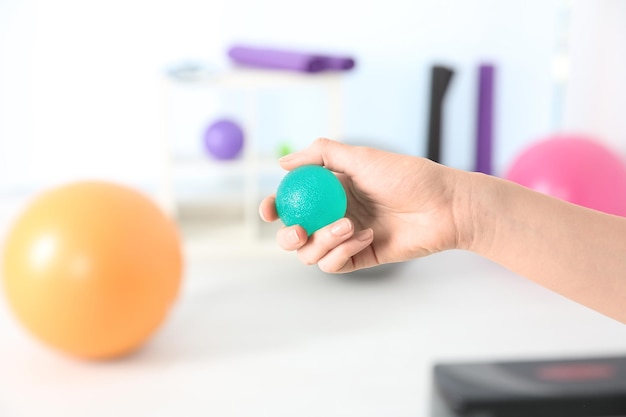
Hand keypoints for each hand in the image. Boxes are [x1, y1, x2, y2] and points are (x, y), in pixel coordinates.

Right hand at [259, 138, 471, 272]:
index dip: (274, 207)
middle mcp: (334, 213)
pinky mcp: (360, 257)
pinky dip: (343, 251)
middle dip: (288, 235)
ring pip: (311, 253)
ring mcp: (346, 238)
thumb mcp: (362, 157)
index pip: (292, 201)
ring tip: (348, 226)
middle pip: (294, 233)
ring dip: (322, 242)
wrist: (444, 205)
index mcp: (330, 189)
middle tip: (299, 230)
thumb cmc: (407, 175)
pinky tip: (366, 236)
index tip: (268, 209)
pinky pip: (334, 264)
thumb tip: (283, 163)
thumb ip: (321, 154)